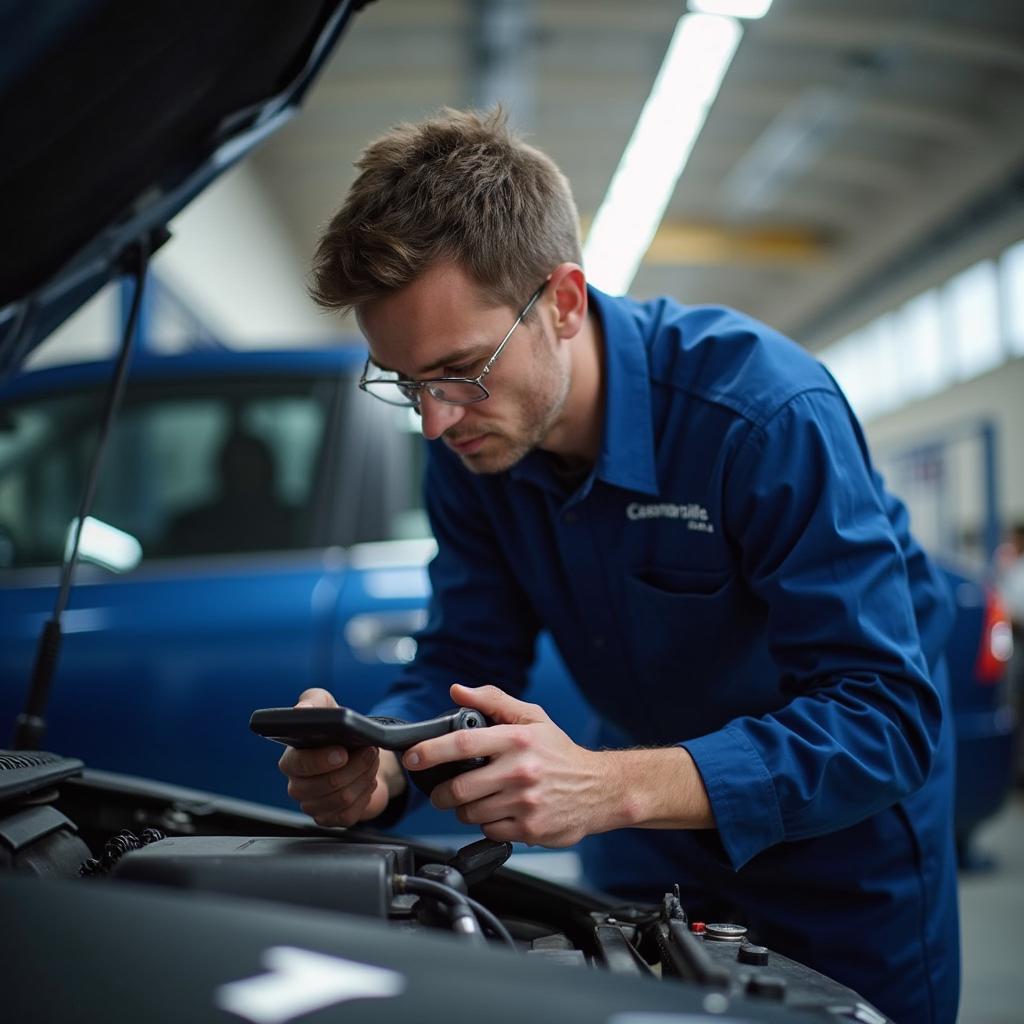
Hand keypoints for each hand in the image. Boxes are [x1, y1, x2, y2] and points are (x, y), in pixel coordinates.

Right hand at [277, 688, 404, 826]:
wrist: (357, 752)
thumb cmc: (336, 728)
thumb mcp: (326, 706)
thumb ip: (313, 702)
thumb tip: (301, 710)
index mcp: (291, 760)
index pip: (297, 765)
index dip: (320, 761)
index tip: (342, 752)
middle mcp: (298, 786)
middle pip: (326, 785)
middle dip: (355, 766)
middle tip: (370, 751)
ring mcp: (312, 805)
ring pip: (342, 798)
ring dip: (363, 777)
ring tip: (370, 762)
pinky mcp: (329, 819)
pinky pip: (349, 814)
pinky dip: (365, 796)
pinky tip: (366, 781)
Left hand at [403, 683, 605, 846]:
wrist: (600, 789)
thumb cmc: (561, 753)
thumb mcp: (532, 718)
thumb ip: (492, 701)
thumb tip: (457, 691)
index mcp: (517, 739)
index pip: (462, 743)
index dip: (430, 751)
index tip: (412, 757)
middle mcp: (520, 770)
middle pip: (459, 788)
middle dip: (441, 793)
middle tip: (442, 791)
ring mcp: (525, 802)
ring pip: (470, 813)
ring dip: (464, 809)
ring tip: (478, 799)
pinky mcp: (529, 828)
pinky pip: (489, 830)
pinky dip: (486, 824)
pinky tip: (500, 811)